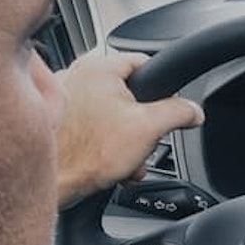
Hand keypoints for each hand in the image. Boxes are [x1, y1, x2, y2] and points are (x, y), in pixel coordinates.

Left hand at [54, 50, 203, 208]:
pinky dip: (103, 141)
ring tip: (125, 158)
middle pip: (128, 92)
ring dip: (124, 136)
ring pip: (110, 111)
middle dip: (142, 122)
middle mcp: (76, 74)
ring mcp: (62, 96)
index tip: (167, 108)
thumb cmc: (86, 153)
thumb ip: (179, 112)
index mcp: (99, 66)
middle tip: (143, 141)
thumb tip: (194, 111)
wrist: (50, 181)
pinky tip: (108, 162)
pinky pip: (91, 124)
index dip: (163, 88)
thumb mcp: (149, 128)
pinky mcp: (56, 118)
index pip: (146, 63)